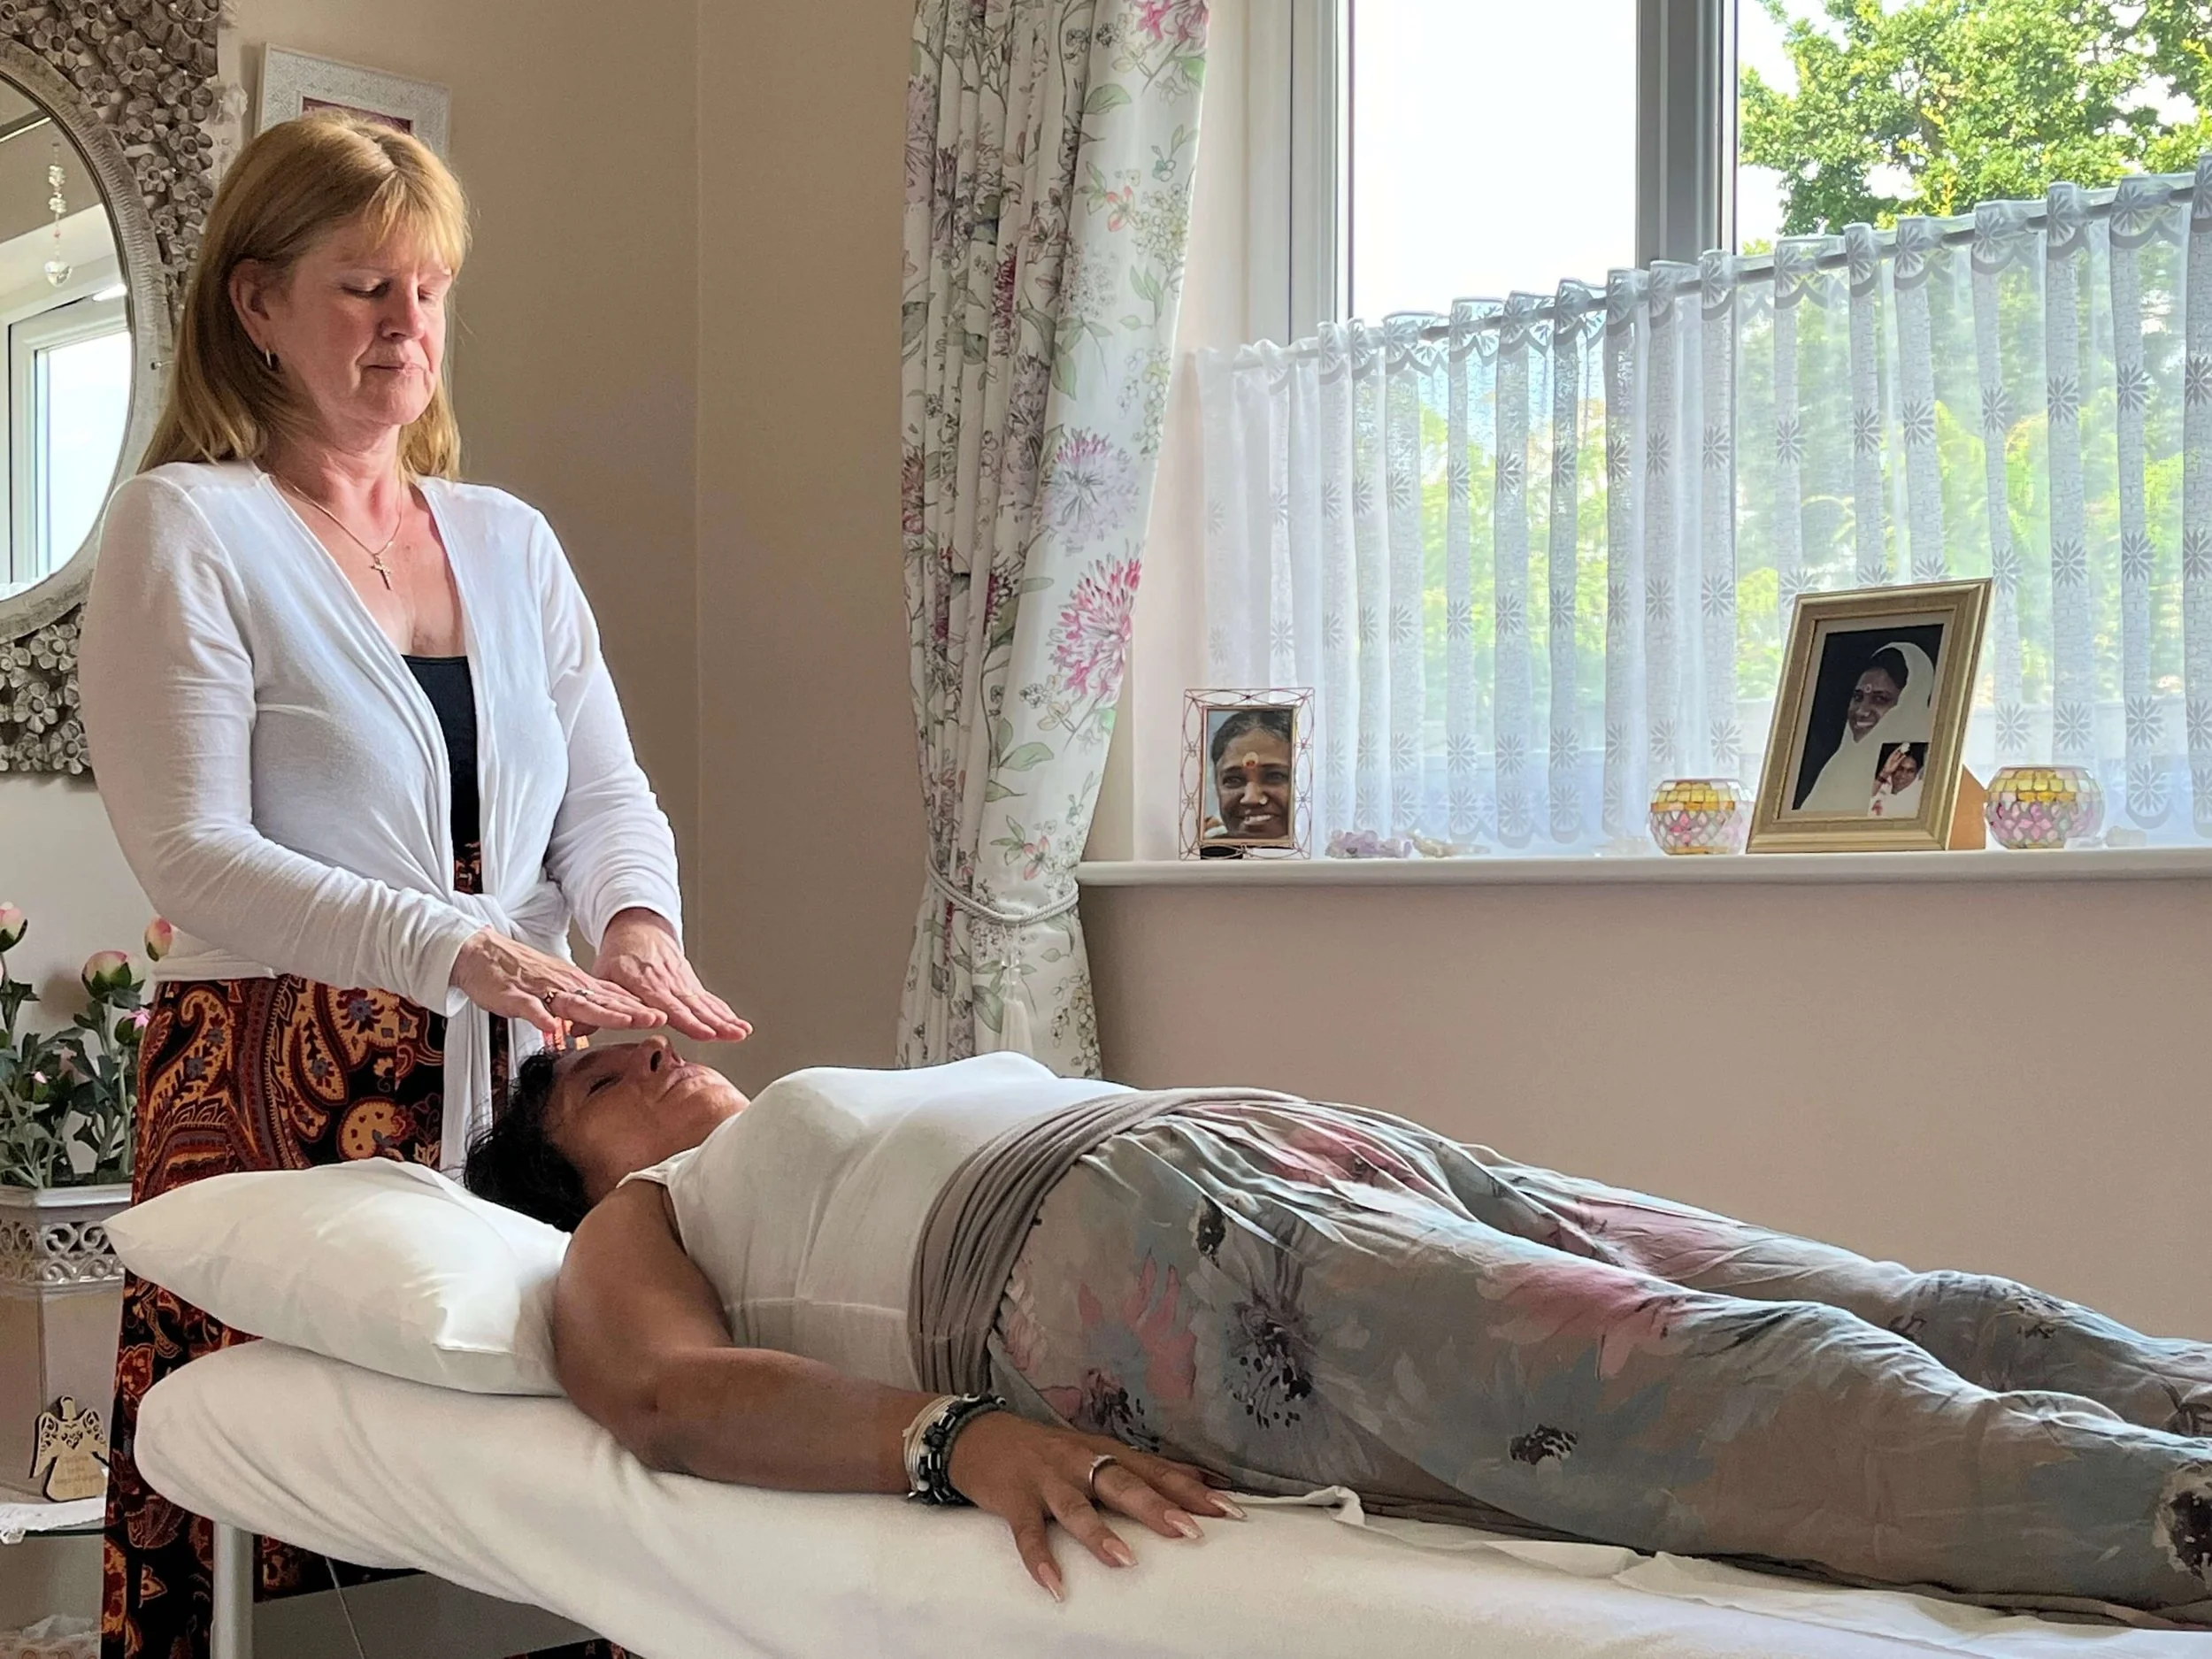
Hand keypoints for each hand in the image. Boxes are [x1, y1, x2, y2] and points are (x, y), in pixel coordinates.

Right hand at [449, 928, 663, 1040]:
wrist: (483, 954)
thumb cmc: (520, 974)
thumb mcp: (558, 990)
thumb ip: (581, 1007)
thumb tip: (607, 1021)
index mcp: (576, 985)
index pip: (613, 998)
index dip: (638, 1008)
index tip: (664, 1017)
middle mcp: (565, 986)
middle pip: (604, 1000)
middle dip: (632, 1011)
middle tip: (659, 1019)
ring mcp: (542, 990)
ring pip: (576, 1003)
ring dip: (602, 1013)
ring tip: (625, 1021)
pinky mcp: (516, 996)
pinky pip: (531, 1008)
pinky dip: (542, 1018)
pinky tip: (554, 1028)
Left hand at [590, 909, 750, 1042]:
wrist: (638, 928)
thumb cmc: (619, 956)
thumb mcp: (600, 976)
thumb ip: (591, 1006)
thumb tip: (576, 1029)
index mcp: (644, 980)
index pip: (666, 1003)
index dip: (684, 1018)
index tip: (700, 1031)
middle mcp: (667, 981)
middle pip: (692, 1004)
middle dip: (712, 1021)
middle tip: (729, 1035)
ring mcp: (682, 982)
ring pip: (705, 1003)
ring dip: (725, 1019)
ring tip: (741, 1033)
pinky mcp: (690, 984)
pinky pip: (709, 1000)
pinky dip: (724, 1013)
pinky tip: (738, 1026)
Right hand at [945, 1411, 1243, 1600]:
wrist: (978, 1435)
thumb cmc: (1046, 1450)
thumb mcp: (1093, 1451)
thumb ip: (1136, 1469)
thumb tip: (1195, 1483)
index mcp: (1104, 1451)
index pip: (1156, 1470)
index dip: (1193, 1490)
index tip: (1230, 1511)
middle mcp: (1080, 1462)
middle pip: (1123, 1483)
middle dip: (1158, 1507)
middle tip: (1190, 1532)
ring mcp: (1047, 1480)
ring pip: (1077, 1507)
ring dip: (1100, 1534)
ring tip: (1125, 1561)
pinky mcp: (1015, 1500)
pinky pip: (1028, 1534)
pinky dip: (1040, 1560)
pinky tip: (1055, 1585)